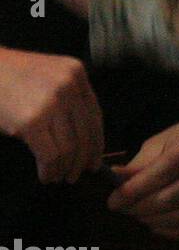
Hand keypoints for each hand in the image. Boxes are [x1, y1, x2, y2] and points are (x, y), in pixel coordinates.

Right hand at [0, 47, 104, 183]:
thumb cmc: (11, 78)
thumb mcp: (48, 76)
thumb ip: (67, 96)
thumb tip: (82, 138)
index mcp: (76, 72)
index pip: (94, 115)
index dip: (96, 142)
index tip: (94, 161)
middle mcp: (69, 85)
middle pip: (86, 133)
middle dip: (82, 160)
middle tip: (75, 176)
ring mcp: (52, 102)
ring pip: (69, 148)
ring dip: (64, 169)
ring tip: (57, 177)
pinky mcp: (32, 121)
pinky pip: (51, 155)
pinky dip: (50, 171)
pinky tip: (45, 176)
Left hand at [107, 117, 178, 240]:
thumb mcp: (160, 142)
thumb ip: (138, 163)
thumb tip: (114, 177)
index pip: (158, 176)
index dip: (132, 191)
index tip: (112, 200)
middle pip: (165, 200)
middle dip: (137, 207)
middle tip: (121, 208)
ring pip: (175, 218)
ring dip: (149, 220)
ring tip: (137, 212)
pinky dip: (165, 230)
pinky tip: (154, 220)